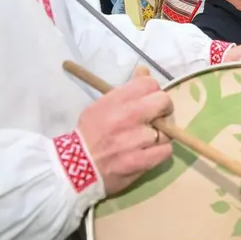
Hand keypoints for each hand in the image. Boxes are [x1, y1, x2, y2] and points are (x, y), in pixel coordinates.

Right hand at [76, 66, 173, 195]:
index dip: (153, 91)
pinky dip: (160, 152)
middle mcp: (129, 116)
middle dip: (163, 109)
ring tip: (146, 141)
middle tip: (156, 118)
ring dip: (159, 135)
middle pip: (164, 102)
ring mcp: (137, 139)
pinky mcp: (141, 160)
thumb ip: (125, 90)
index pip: (149, 84)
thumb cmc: (88, 135)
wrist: (73, 168)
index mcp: (116, 100)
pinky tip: (149, 153)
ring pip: (167, 130)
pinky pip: (166, 151)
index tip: (149, 100)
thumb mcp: (100, 106)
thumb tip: (144, 71)